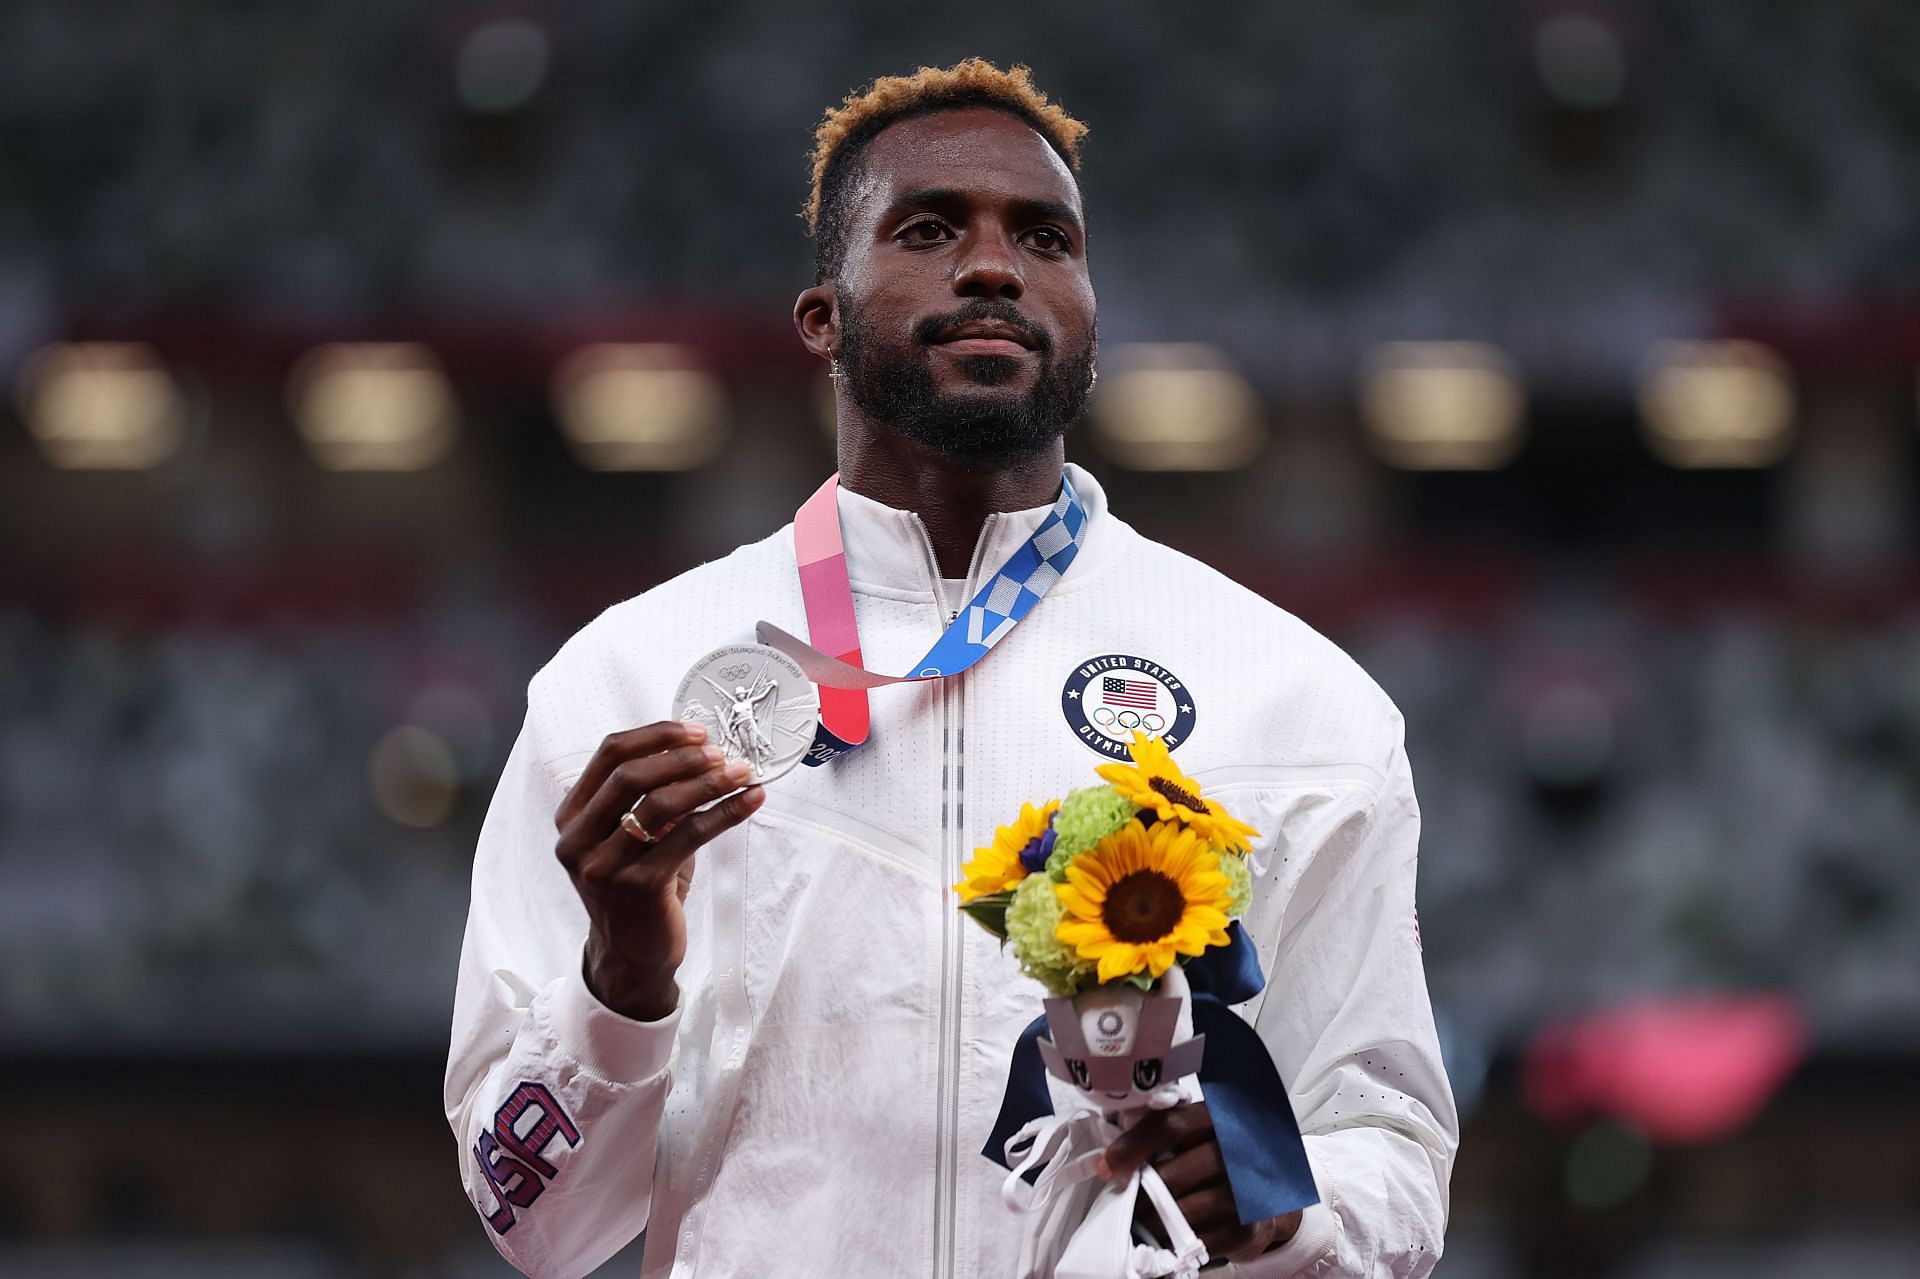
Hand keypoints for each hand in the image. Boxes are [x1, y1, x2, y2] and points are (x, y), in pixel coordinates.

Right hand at [553, 720, 763, 1021]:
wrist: (633, 955)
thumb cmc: (640, 886)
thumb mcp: (633, 836)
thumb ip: (650, 796)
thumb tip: (700, 750)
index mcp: (572, 816)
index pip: (608, 754)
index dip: (655, 734)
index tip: (697, 731)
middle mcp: (577, 839)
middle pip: (629, 774)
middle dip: (682, 757)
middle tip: (722, 752)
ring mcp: (603, 865)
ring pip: (660, 804)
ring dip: (708, 782)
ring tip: (742, 772)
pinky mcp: (637, 887)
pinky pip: (688, 836)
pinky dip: (724, 812)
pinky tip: (750, 801)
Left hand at [1099, 1101, 1302, 1261]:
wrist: (1268, 1192)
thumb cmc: (1219, 1156)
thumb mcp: (1198, 1133)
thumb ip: (1163, 1130)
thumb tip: (1112, 1140)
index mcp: (1217, 1119)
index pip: (1170, 1124)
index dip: (1133, 1145)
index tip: (1108, 1166)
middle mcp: (1235, 1152)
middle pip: (1172, 1174)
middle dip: (1139, 1193)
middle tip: (1119, 1202)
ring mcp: (1243, 1194)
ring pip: (1182, 1211)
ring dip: (1151, 1222)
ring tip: (1135, 1223)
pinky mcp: (1245, 1230)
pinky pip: (1198, 1241)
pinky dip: (1174, 1244)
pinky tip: (1161, 1241)